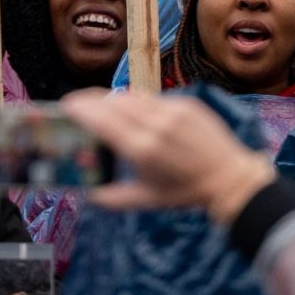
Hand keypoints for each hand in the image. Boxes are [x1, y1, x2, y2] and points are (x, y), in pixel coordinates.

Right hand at [64, 89, 275, 224]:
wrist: (230, 177)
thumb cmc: (186, 192)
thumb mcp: (147, 199)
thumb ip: (112, 198)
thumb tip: (86, 194)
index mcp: (141, 149)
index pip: (100, 119)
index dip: (79, 108)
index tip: (64, 106)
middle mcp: (155, 125)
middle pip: (111, 102)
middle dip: (89, 100)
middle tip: (75, 104)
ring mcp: (172, 111)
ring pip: (131, 96)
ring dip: (112, 100)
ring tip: (101, 108)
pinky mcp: (186, 103)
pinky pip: (152, 98)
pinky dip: (138, 103)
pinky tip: (134, 113)